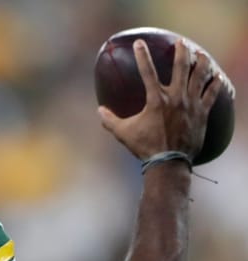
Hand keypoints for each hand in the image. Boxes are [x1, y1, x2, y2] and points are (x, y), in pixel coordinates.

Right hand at [99, 38, 222, 160]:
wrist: (169, 162)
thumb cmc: (145, 147)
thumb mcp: (123, 133)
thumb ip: (110, 120)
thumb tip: (99, 110)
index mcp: (156, 100)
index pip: (147, 72)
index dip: (142, 56)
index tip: (139, 43)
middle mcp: (176, 98)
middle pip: (181, 67)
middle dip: (181, 51)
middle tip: (180, 42)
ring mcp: (191, 104)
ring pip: (199, 76)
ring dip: (201, 62)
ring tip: (200, 53)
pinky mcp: (202, 113)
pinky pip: (212, 94)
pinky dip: (215, 83)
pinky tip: (217, 76)